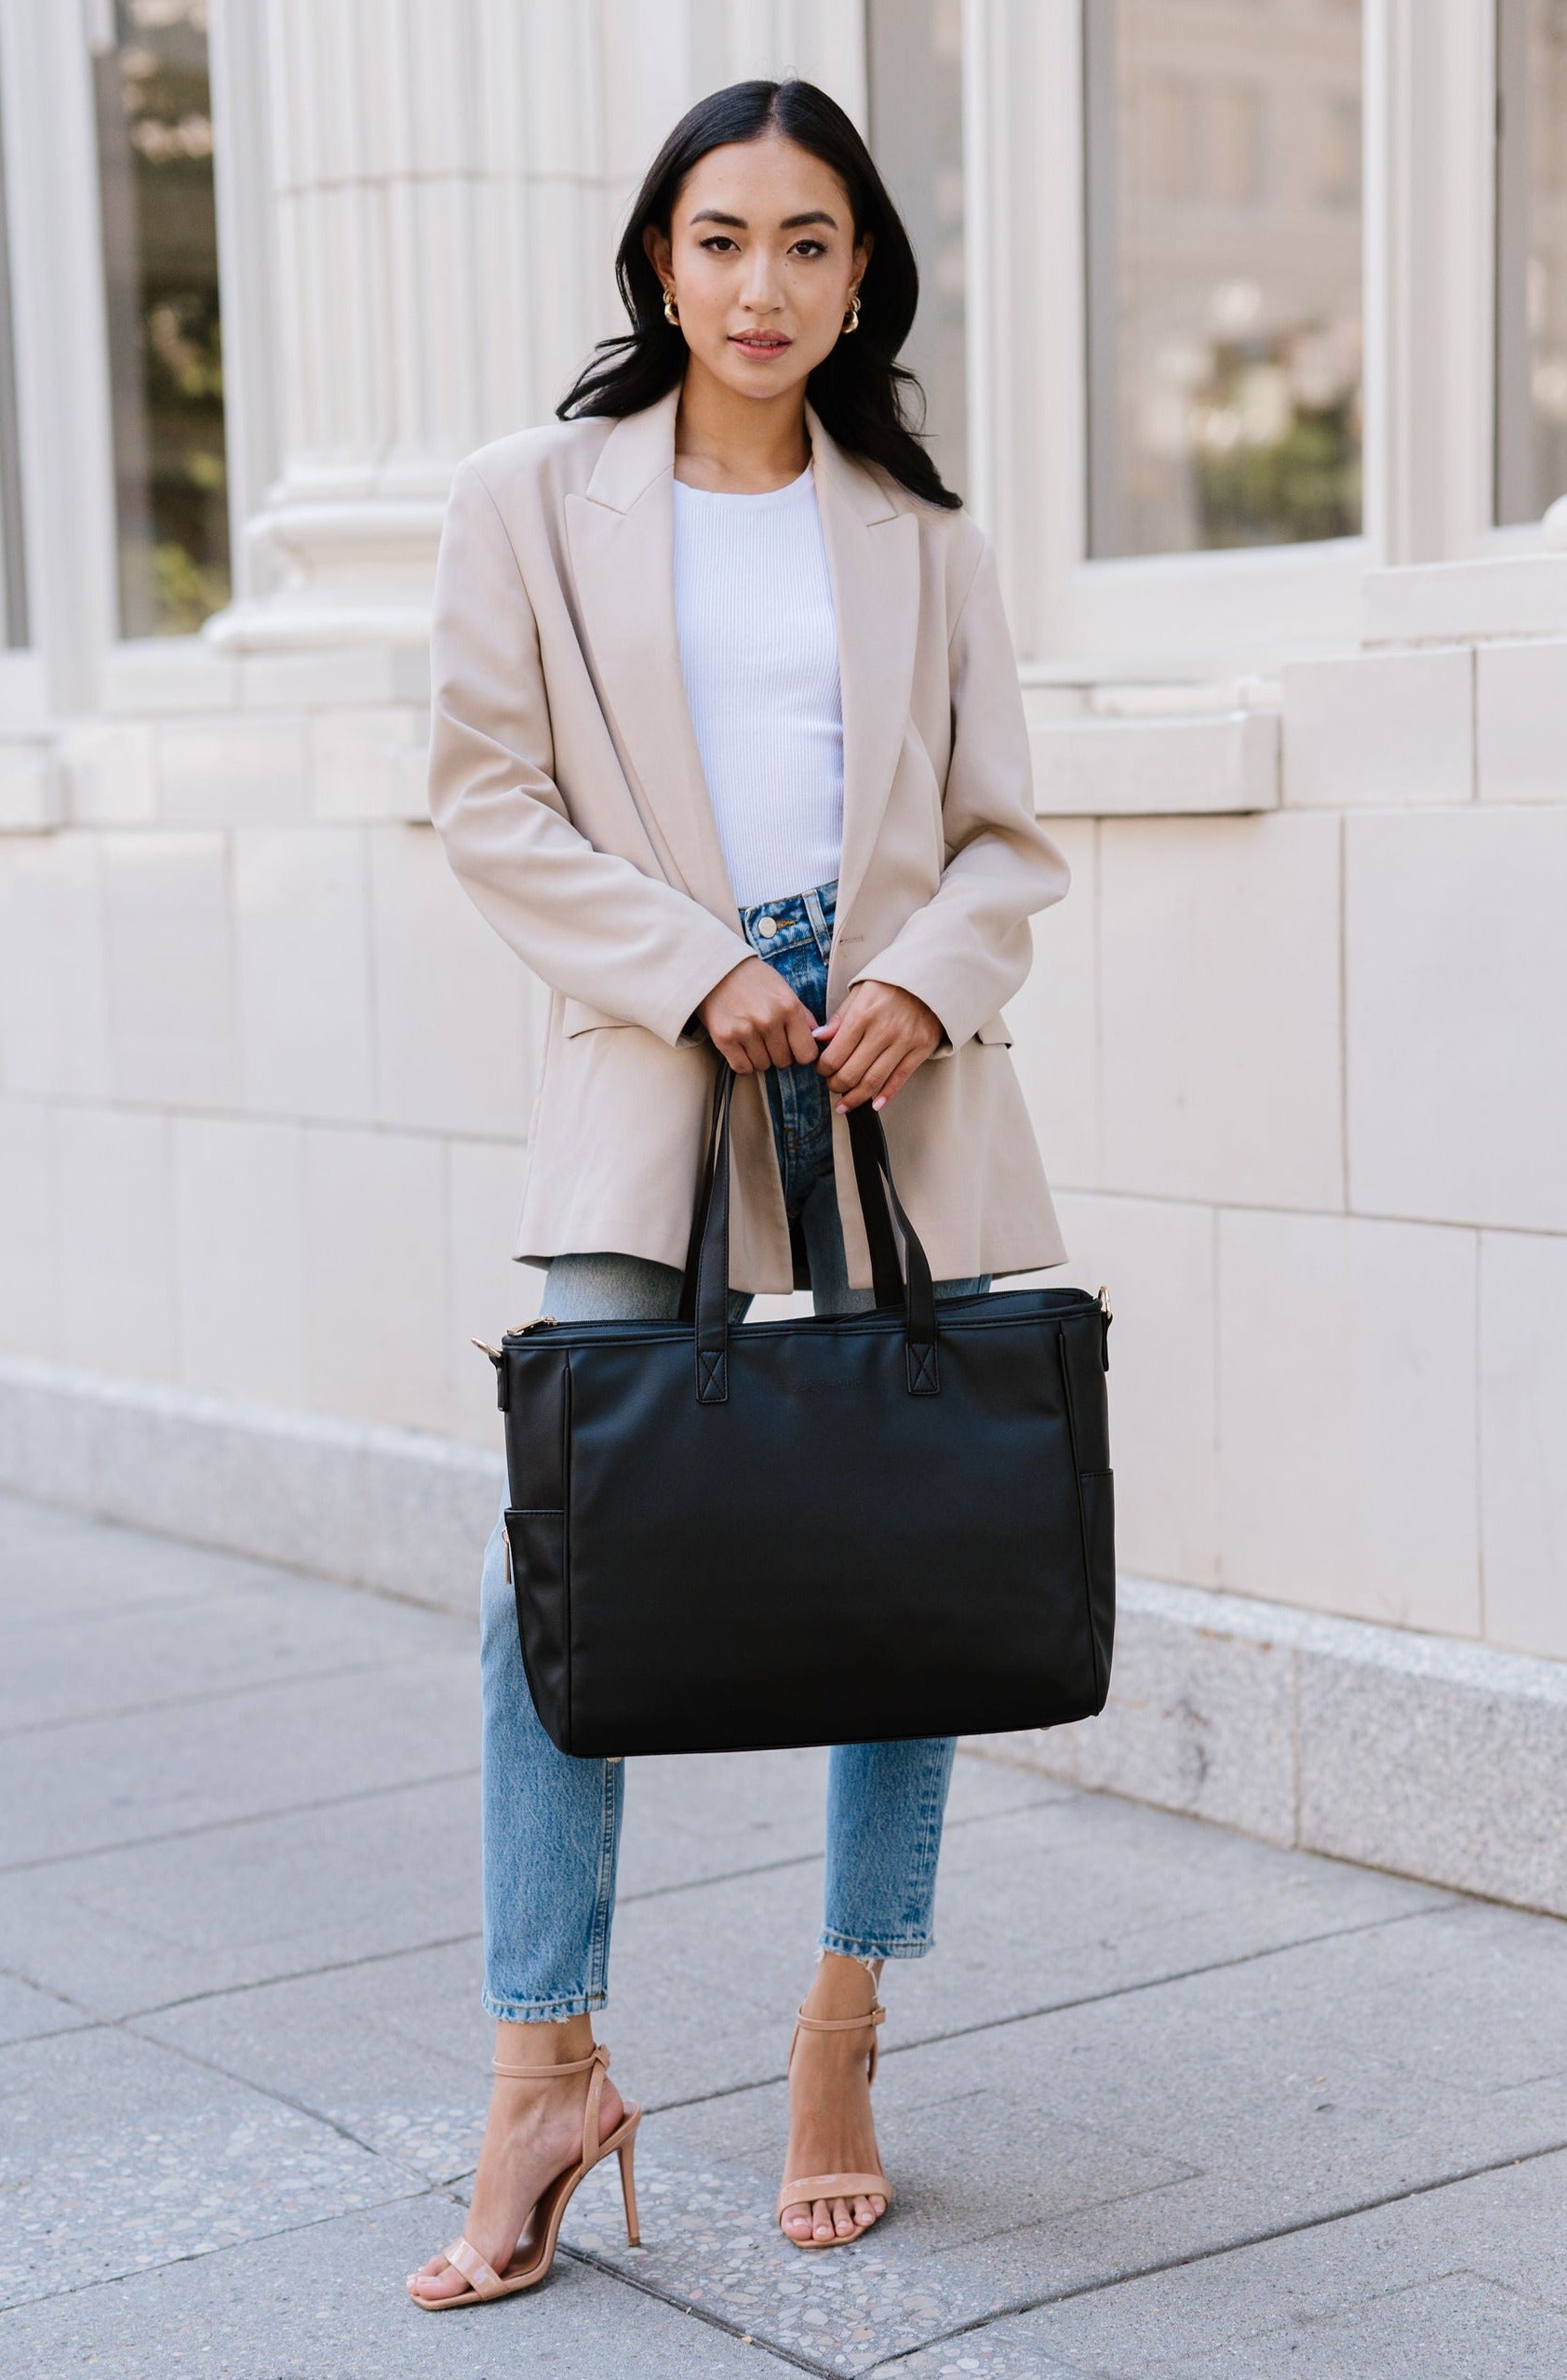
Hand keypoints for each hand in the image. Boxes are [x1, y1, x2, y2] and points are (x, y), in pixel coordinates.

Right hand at [697, 956, 821, 1073]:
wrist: (717, 969)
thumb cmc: (754, 980)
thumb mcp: (784, 990)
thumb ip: (803, 1015)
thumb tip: (818, 1038)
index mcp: (789, 1007)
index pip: (806, 1054)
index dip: (800, 1053)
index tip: (793, 1048)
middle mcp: (769, 1020)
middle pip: (784, 1062)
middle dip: (778, 1054)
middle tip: (768, 1038)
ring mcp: (746, 1030)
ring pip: (763, 1066)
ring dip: (759, 1057)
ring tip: (752, 1038)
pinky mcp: (725, 1038)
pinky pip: (742, 1067)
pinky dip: (743, 1062)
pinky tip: (741, 1047)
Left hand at [812, 980, 941, 1111]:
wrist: (931, 976)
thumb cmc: (891, 984)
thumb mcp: (860, 992)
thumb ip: (839, 1018)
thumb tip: (817, 1038)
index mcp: (863, 1015)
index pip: (835, 1055)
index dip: (823, 1069)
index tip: (821, 1070)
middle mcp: (883, 1031)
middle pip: (852, 1073)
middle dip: (836, 1085)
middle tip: (832, 1086)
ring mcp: (904, 1042)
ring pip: (874, 1081)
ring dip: (856, 1097)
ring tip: (845, 1103)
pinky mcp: (921, 1049)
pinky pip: (900, 1079)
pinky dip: (885, 1095)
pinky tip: (873, 1104)